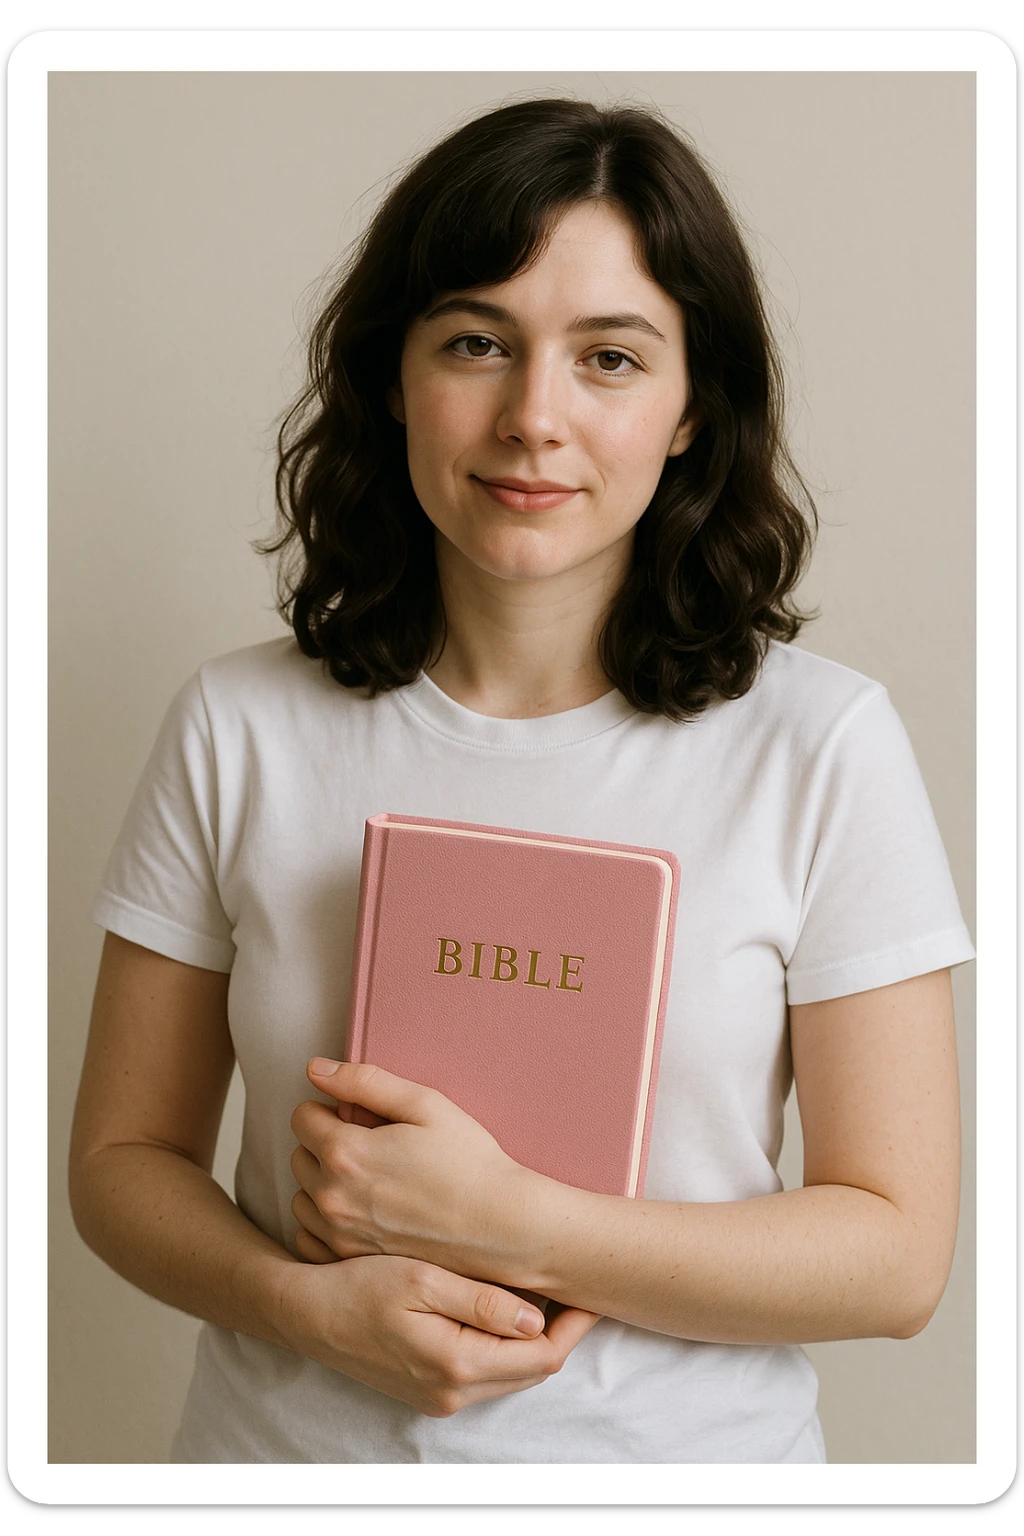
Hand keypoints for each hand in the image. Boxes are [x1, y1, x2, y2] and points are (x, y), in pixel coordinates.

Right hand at [283, 1252, 599, 1417]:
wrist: (305, 1314)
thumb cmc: (357, 1286)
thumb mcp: (420, 1280)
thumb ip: (480, 1302)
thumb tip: (536, 1319)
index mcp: (455, 1364)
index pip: (541, 1356)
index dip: (574, 1324)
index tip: (591, 1289)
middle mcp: (452, 1392)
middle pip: (533, 1370)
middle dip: (563, 1330)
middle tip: (579, 1285)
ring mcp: (439, 1397)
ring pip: (511, 1372)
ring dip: (534, 1338)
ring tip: (549, 1290)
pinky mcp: (429, 1390)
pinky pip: (485, 1372)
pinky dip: (505, 1345)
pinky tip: (504, 1308)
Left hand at [290, 1058, 539, 1283]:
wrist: (499, 1227)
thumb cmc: (468, 1162)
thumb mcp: (425, 1105)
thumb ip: (364, 1082)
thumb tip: (315, 1069)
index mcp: (345, 1152)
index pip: (302, 1117)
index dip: (330, 1108)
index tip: (360, 1117)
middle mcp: (332, 1197)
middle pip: (299, 1155)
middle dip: (324, 1144)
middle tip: (370, 1147)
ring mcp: (339, 1235)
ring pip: (302, 1197)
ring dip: (322, 1183)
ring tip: (369, 1180)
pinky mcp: (351, 1261)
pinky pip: (311, 1236)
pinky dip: (327, 1222)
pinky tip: (363, 1213)